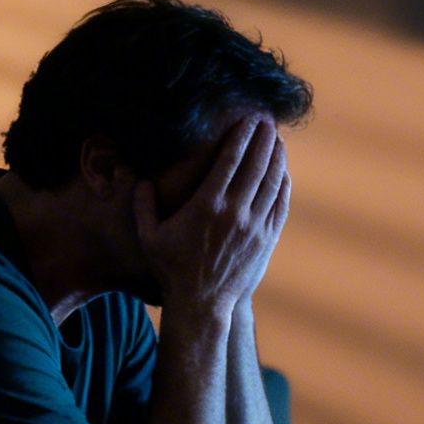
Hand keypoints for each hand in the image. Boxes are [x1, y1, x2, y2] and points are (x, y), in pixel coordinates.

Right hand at [133, 116, 290, 315]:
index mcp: (206, 206)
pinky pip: (279, 205)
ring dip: (276, 157)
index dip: (240, 137)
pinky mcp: (266, 240)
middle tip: (267, 120)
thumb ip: (143, 205)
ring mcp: (254, 226)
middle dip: (262, 139)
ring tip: (277, 139)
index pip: (229, 161)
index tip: (247, 120)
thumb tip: (140, 179)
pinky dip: (282, 185)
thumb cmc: (172, 269)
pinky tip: (283, 171)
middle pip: (255, 165)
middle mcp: (234, 213)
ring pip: (271, 183)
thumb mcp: (149, 236)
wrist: (202, 304)